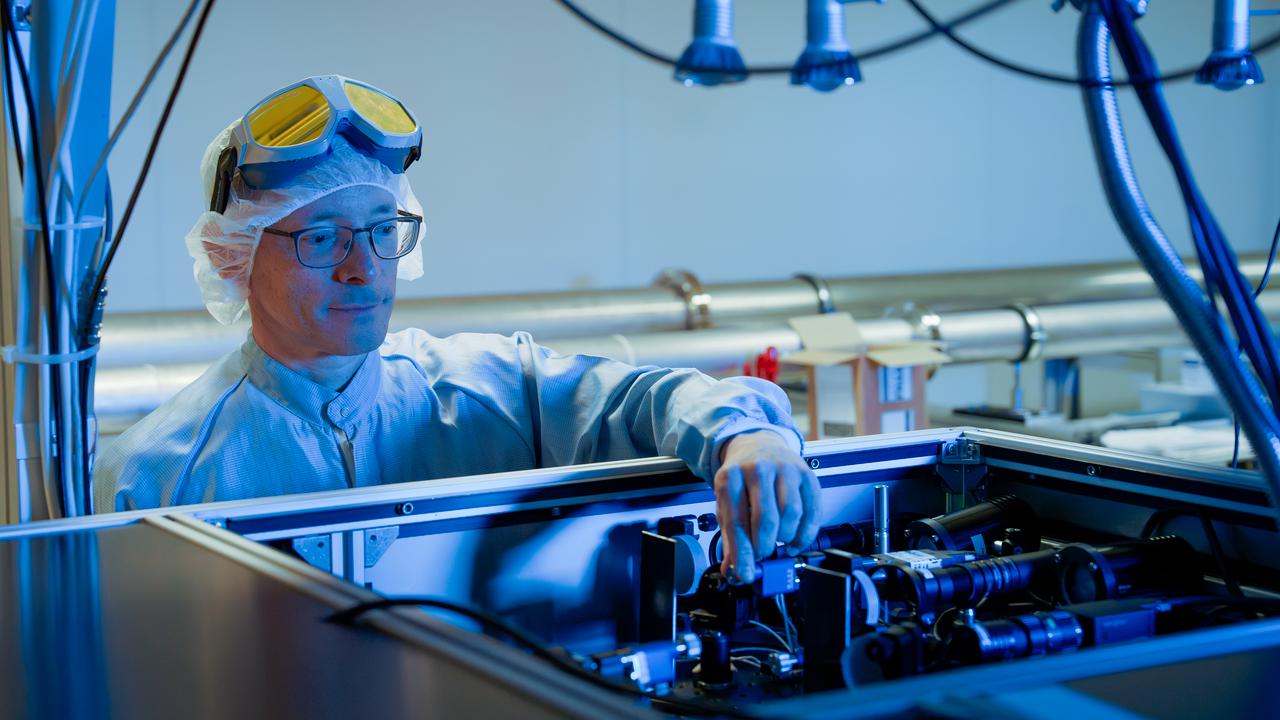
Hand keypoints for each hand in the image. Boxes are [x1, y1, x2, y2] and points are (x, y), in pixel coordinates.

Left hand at [713, 430, 820, 582]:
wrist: (759, 445)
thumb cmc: (742, 479)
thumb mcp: (727, 502)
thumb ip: (730, 537)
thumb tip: (732, 569)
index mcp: (730, 477)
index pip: (736, 522)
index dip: (742, 553)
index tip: (746, 573)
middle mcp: (757, 469)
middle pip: (766, 520)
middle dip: (765, 546)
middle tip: (763, 553)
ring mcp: (784, 469)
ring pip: (791, 515)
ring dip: (785, 538)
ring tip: (778, 541)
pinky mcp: (806, 474)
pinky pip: (812, 511)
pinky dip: (805, 533)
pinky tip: (795, 540)